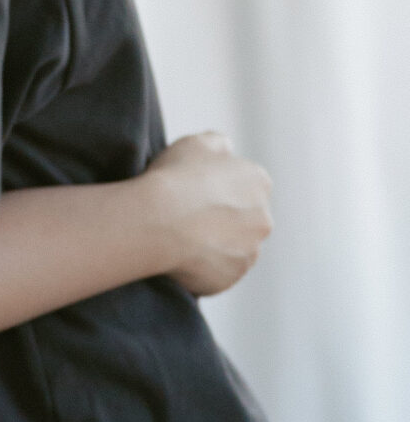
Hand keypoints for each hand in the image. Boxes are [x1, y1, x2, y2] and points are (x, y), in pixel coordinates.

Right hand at [145, 131, 273, 295]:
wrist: (157, 221)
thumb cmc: (175, 178)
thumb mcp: (196, 143)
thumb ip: (218, 144)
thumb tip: (226, 150)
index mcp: (259, 182)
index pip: (246, 186)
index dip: (218, 189)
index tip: (195, 192)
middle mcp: (263, 219)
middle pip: (245, 220)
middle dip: (223, 220)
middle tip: (187, 217)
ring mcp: (249, 253)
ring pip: (233, 249)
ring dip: (215, 245)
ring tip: (180, 239)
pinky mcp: (230, 279)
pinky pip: (217, 274)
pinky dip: (203, 268)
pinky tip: (179, 257)